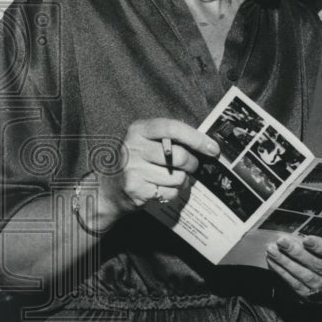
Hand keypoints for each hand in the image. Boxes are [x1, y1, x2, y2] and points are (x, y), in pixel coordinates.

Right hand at [100, 118, 219, 222]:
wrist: (108, 190)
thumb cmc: (138, 161)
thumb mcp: (148, 141)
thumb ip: (171, 138)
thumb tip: (207, 144)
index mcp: (139, 130)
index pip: (172, 128)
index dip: (196, 138)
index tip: (213, 148)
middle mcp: (133, 147)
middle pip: (179, 156)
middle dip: (192, 164)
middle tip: (191, 166)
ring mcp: (133, 170)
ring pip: (178, 177)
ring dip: (183, 180)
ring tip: (173, 178)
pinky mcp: (136, 190)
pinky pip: (170, 193)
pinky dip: (173, 193)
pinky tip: (162, 188)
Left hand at [266, 234, 321, 301]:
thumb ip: (317, 240)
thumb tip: (295, 234)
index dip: (321, 247)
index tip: (306, 239)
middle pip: (318, 265)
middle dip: (297, 253)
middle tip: (281, 241)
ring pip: (306, 277)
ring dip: (286, 263)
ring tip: (272, 251)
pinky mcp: (314, 298)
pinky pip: (296, 286)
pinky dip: (283, 273)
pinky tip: (273, 263)